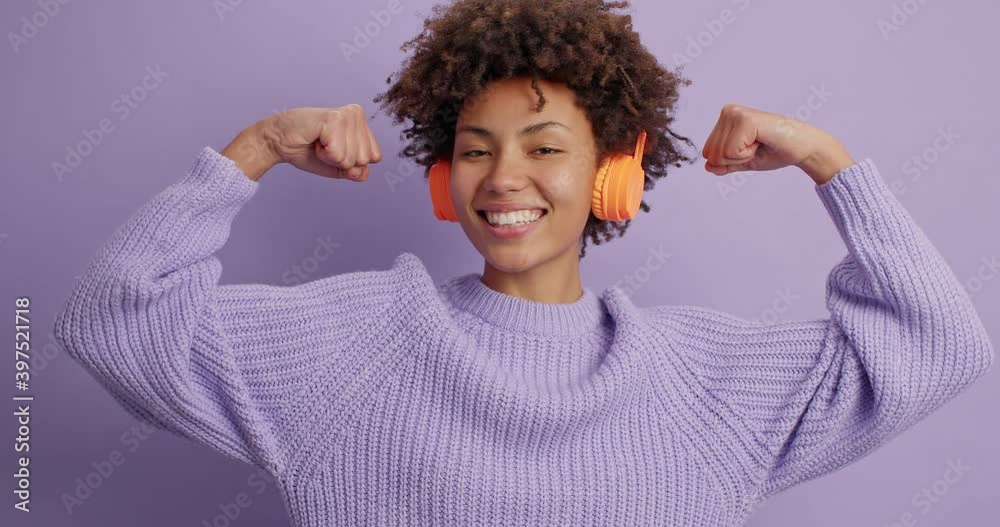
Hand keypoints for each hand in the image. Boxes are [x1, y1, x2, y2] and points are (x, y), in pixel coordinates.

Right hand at [257, 104, 382, 180]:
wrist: (279, 142)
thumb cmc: (308, 151)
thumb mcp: (338, 167)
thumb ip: (356, 171)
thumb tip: (363, 172)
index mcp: (362, 123)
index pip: (375, 157)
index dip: (352, 163)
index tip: (333, 150)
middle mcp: (357, 114)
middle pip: (365, 159)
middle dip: (341, 160)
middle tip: (324, 146)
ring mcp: (347, 115)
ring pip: (352, 158)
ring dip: (331, 157)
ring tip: (319, 142)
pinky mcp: (334, 118)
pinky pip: (339, 154)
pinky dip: (324, 154)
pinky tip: (315, 139)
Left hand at [701, 103, 854, 183]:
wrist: (803, 147)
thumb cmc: (776, 150)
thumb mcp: (744, 160)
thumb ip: (724, 164)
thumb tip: (707, 166)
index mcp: (725, 118)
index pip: (707, 153)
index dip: (730, 161)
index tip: (751, 149)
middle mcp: (728, 111)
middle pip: (711, 154)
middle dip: (735, 159)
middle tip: (757, 147)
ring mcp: (735, 113)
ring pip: (720, 155)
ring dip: (743, 156)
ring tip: (760, 143)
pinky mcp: (745, 120)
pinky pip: (731, 152)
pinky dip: (748, 154)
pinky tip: (762, 142)